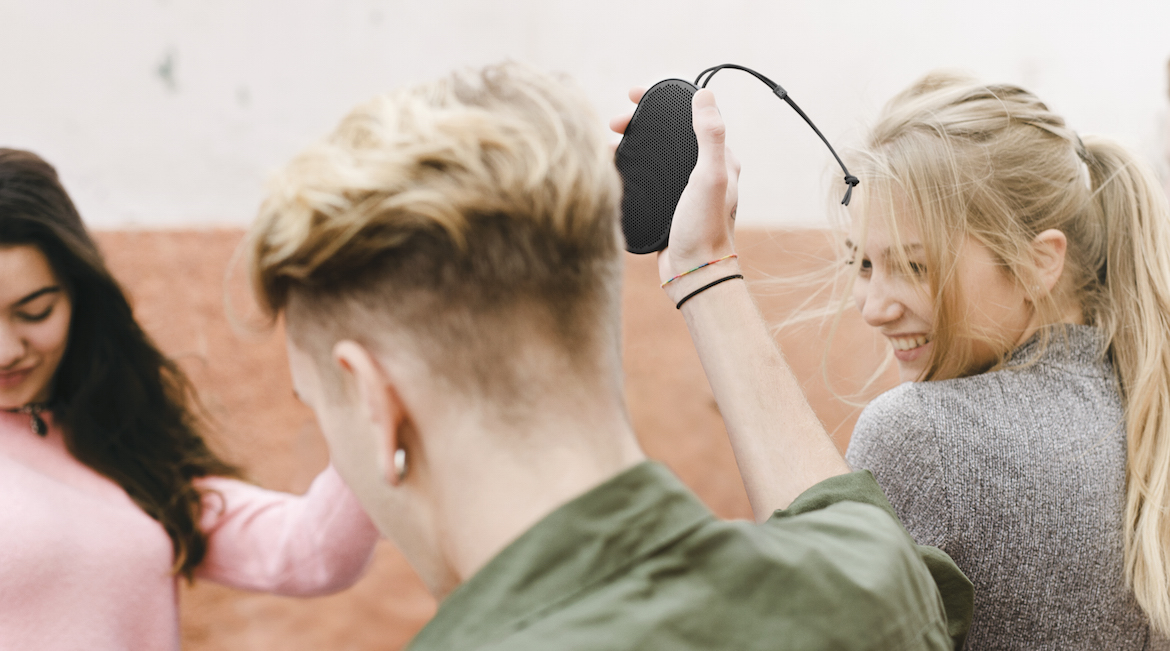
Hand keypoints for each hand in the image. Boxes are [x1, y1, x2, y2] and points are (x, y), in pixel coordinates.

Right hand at [610, 87, 740, 288]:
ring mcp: (683, 188)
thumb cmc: (704, 228)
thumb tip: (705, 96)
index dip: (662, 100)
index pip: (690, 116)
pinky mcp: (667, 205)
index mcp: (719, 159)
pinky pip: (647, 178)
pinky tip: (613, 168)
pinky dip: (630, 167)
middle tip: (615, 123)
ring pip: (655, 155)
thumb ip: (710, 136)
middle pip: (668, 133)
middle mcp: (702, 170)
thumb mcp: (709, 177)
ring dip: (632, 144)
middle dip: (640, 122)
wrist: (694, 273)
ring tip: (609, 145)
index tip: (634, 95)